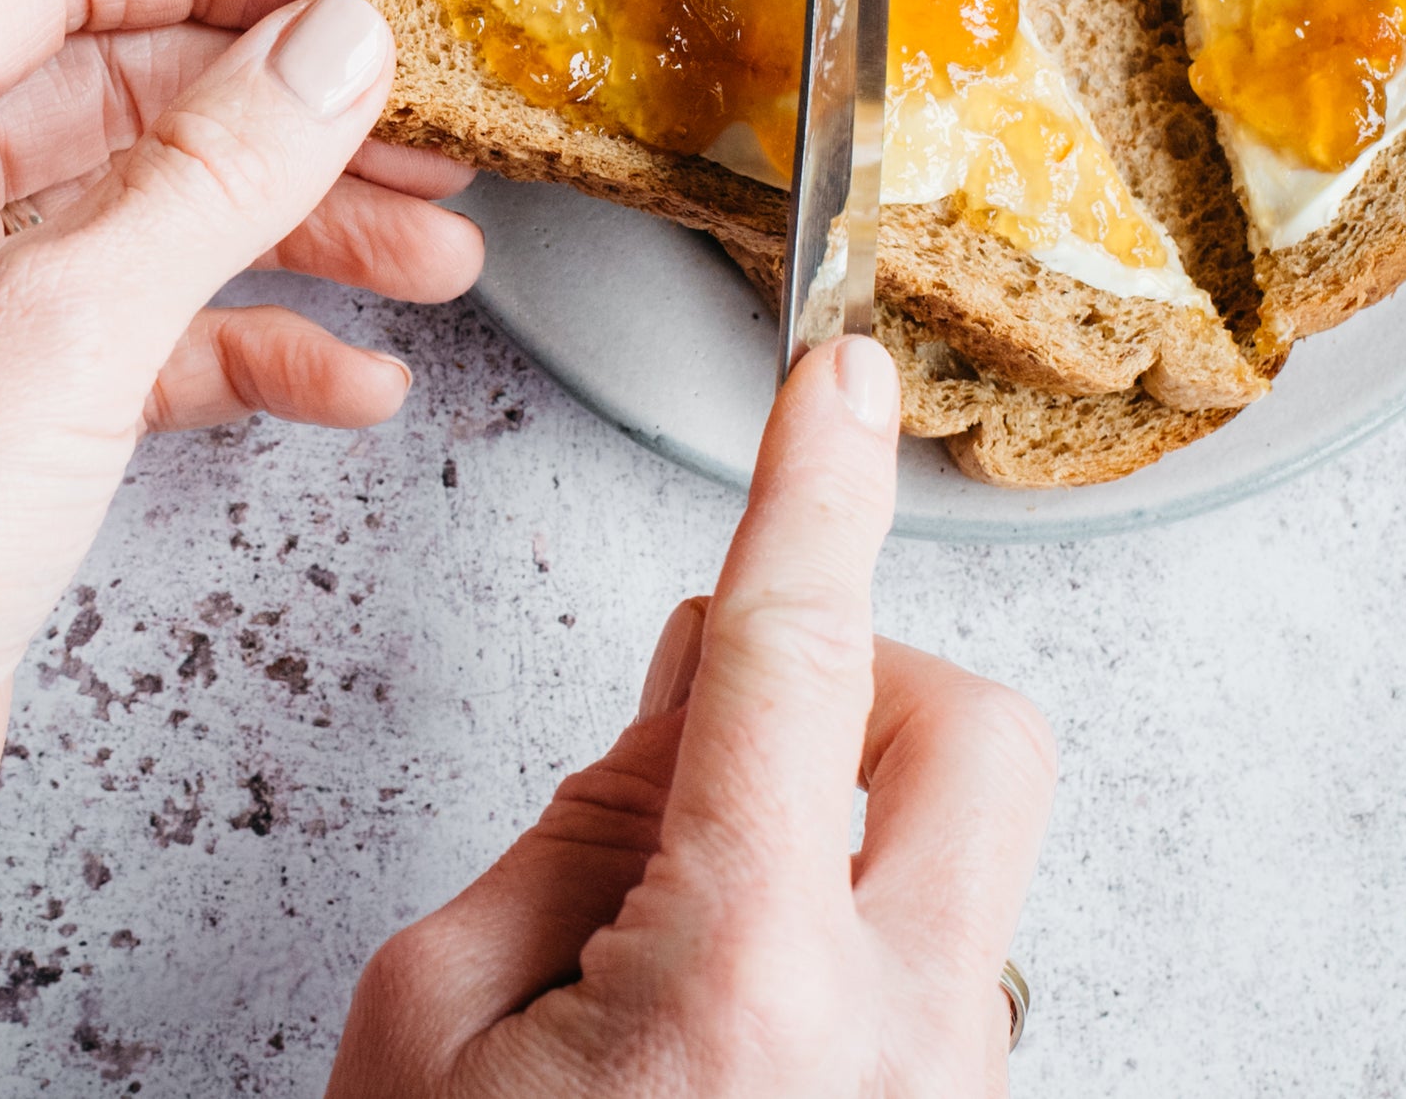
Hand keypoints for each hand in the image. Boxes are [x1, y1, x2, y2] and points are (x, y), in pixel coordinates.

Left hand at [0, 0, 482, 960]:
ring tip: (437, 258)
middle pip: (114, 82)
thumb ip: (220, 167)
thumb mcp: (70, 323)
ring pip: (140, 214)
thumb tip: (332, 44)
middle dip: (280, 110)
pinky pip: (133, 335)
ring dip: (291, 231)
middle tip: (426, 131)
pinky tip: (349, 384)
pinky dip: (242, 348)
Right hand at [327, 335, 1052, 1098]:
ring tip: (671, 927)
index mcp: (745, 983)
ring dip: (832, 822)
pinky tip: (711, 1002)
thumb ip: (575, 825)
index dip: (811, 490)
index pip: (796, 661)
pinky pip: (935, 952)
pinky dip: (836, 920)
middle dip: (864, 677)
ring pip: (959, 849)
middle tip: (727, 721)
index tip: (834, 378)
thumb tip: (692, 702)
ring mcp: (944, 1093)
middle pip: (972, 733)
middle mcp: (893, 1039)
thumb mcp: (434, 1009)